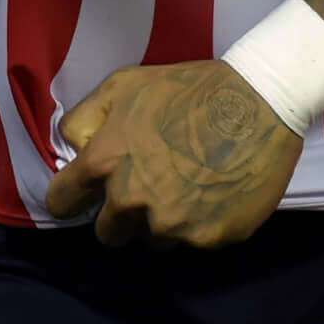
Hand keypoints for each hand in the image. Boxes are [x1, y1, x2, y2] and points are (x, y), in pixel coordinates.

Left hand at [40, 60, 301, 248]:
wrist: (261, 98)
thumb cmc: (191, 87)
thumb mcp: (125, 83)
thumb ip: (86, 119)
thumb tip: (72, 150)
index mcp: (105, 162)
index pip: (61, 203)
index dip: (72, 198)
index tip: (86, 195)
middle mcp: (132, 200)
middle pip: (107, 233)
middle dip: (122, 215)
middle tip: (151, 187)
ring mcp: (171, 224)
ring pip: (153, 240)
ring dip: (163, 220)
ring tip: (190, 185)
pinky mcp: (208, 237)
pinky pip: (192, 241)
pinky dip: (200, 222)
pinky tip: (216, 191)